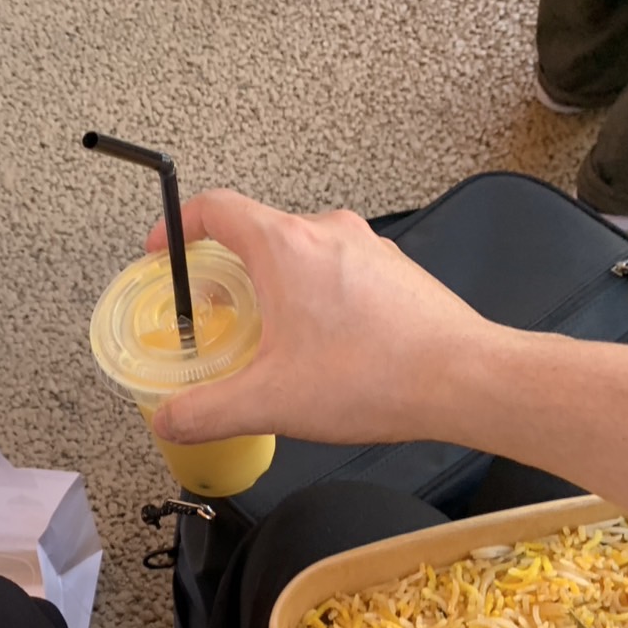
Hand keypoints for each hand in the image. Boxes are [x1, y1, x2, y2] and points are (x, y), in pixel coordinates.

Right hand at [143, 189, 505, 446]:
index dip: (177, 227)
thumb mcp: (269, 401)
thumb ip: (206, 412)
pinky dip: (312, 296)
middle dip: (223, 269)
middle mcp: (325, 233)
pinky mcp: (393, 272)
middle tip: (210, 311)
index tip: (163, 252)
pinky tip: (318, 345)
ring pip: (298, 252)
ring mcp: (365, 248)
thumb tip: (169, 419)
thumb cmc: (376, 376)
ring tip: (264, 335)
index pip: (215, 208)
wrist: (463, 380)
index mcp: (284, 246)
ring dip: (271, 285)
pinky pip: (335, 270)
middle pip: (255, 232)